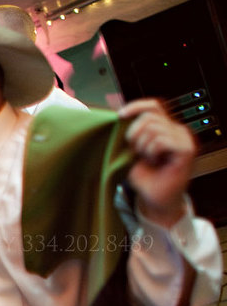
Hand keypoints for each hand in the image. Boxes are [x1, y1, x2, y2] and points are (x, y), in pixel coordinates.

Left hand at [119, 99, 194, 227]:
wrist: (155, 199)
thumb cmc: (146, 177)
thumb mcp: (134, 151)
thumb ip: (134, 134)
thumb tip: (121, 117)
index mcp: (166, 127)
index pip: (153, 106)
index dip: (136, 106)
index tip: (119, 115)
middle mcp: (177, 130)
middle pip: (149, 117)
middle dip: (135, 134)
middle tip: (137, 152)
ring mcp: (184, 139)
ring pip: (154, 128)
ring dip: (143, 146)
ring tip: (148, 159)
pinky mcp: (186, 150)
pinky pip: (162, 140)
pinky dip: (152, 151)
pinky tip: (155, 161)